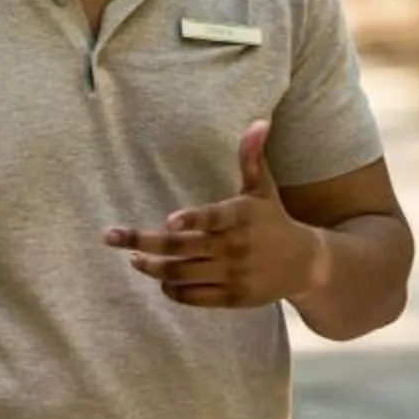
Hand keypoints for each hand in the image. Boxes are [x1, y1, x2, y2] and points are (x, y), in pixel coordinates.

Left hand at [104, 121, 328, 309]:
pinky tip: (161, 278)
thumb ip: (252, 157)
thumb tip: (258, 120)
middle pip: (182, 248)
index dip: (193, 219)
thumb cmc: (275, 219)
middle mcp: (234, 247)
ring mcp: (231, 275)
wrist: (305, 264)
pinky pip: (194, 296)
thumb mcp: (263, 188)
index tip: (169, 220)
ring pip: (182, 274)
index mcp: (241, 216)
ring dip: (153, 268)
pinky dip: (173, 289)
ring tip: (134, 258)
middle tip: (113, 236)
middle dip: (144, 242)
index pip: (214, 218)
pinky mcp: (231, 297)